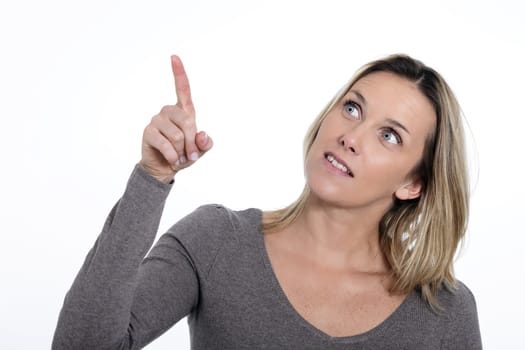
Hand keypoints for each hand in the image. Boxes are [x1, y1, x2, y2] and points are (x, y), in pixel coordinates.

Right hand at [139, 55, 212, 182]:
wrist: (165, 168)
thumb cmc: (184, 155)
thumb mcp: (200, 150)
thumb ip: (205, 143)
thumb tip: (203, 135)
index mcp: (183, 111)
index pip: (182, 89)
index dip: (179, 73)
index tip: (174, 57)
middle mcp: (169, 111)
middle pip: (188, 121)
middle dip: (193, 142)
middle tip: (191, 155)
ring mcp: (157, 120)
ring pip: (177, 135)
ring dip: (182, 151)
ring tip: (180, 156)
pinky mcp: (148, 131)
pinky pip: (166, 143)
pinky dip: (173, 156)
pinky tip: (172, 159)